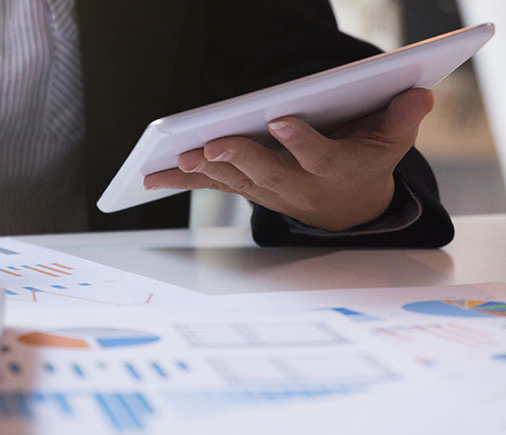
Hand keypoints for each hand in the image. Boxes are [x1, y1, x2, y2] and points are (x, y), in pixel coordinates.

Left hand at [144, 88, 434, 230]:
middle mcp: (297, 185)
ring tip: (178, 159)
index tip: (282, 119)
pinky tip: (151, 177)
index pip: (319, 154)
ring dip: (204, 170)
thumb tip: (418, 94)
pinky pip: (210, 185)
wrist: (348, 206)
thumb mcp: (392, 140)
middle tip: (213, 144)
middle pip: (266, 172)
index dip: (301, 139)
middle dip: (239, 156)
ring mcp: (266, 190)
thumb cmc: (367, 158)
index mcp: (335, 169)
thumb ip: (403, 118)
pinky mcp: (244, 188)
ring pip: (233, 180)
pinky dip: (181, 180)